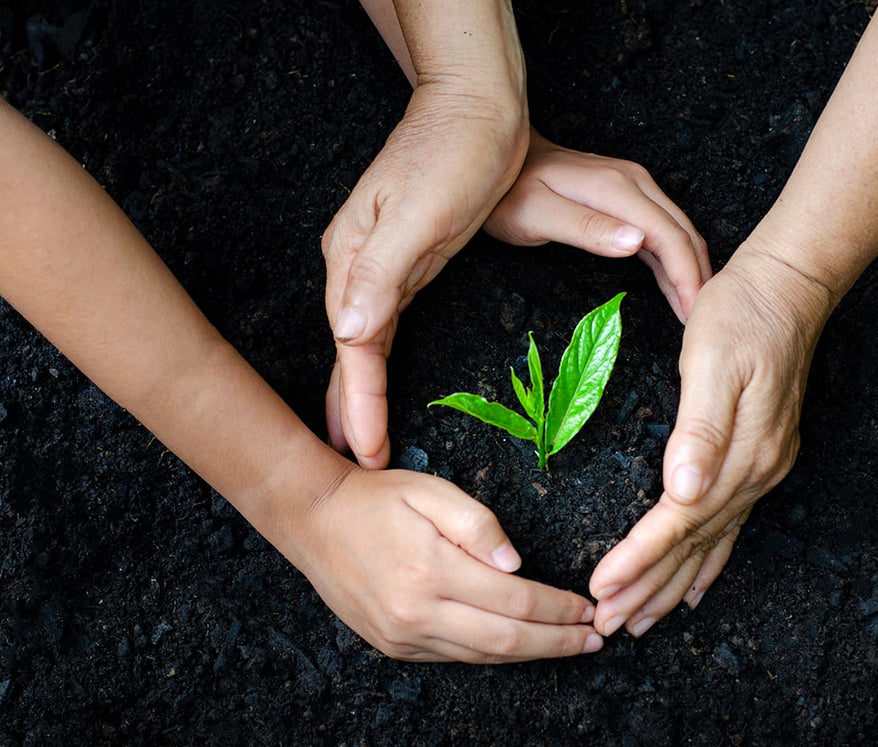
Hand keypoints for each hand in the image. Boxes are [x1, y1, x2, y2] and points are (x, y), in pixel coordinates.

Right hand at [283, 467, 601, 661]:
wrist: (313, 519)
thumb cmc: (378, 498)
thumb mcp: (432, 492)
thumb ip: (480, 525)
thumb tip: (518, 565)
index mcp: (431, 572)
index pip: (515, 600)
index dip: (558, 609)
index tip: (588, 607)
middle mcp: (417, 613)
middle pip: (506, 641)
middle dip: (558, 642)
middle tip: (596, 638)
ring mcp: (403, 636)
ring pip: (483, 656)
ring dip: (532, 653)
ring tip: (570, 644)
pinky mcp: (394, 646)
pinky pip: (457, 657)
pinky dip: (494, 653)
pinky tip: (521, 643)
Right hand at [322, 82, 527, 468]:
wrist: (478, 103)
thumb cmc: (457, 151)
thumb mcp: (421, 213)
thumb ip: (381, 272)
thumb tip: (348, 330)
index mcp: (356, 255)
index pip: (353, 346)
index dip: (359, 401)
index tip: (365, 450)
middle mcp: (358, 261)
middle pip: (350, 348)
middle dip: (351, 407)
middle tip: (359, 462)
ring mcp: (380, 258)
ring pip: (365, 339)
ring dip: (361, 389)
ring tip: (361, 439)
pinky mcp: (408, 255)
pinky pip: (386, 320)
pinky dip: (379, 359)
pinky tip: (378, 379)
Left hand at [483, 130, 710, 321]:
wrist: (499, 163)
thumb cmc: (510, 195)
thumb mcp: (538, 215)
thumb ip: (587, 228)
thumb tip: (638, 242)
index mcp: (618, 189)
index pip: (670, 236)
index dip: (688, 277)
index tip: (694, 314)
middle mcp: (634, 182)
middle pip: (684, 233)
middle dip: (699, 278)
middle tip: (702, 323)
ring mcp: (633, 187)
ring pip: (678, 232)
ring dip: (691, 271)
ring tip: (695, 312)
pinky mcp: (628, 198)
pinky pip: (662, 231)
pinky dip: (675, 261)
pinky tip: (677, 286)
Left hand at [587, 247, 835, 636]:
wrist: (789, 289)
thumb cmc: (742, 315)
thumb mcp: (714, 360)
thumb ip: (700, 428)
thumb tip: (683, 490)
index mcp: (742, 453)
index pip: (680, 521)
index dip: (639, 557)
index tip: (600, 587)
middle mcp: (757, 472)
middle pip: (694, 545)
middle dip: (648, 587)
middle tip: (604, 624)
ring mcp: (764, 470)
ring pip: (711, 545)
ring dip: (673, 586)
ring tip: (639, 621)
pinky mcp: (761, 460)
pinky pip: (732, 528)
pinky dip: (709, 563)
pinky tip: (695, 587)